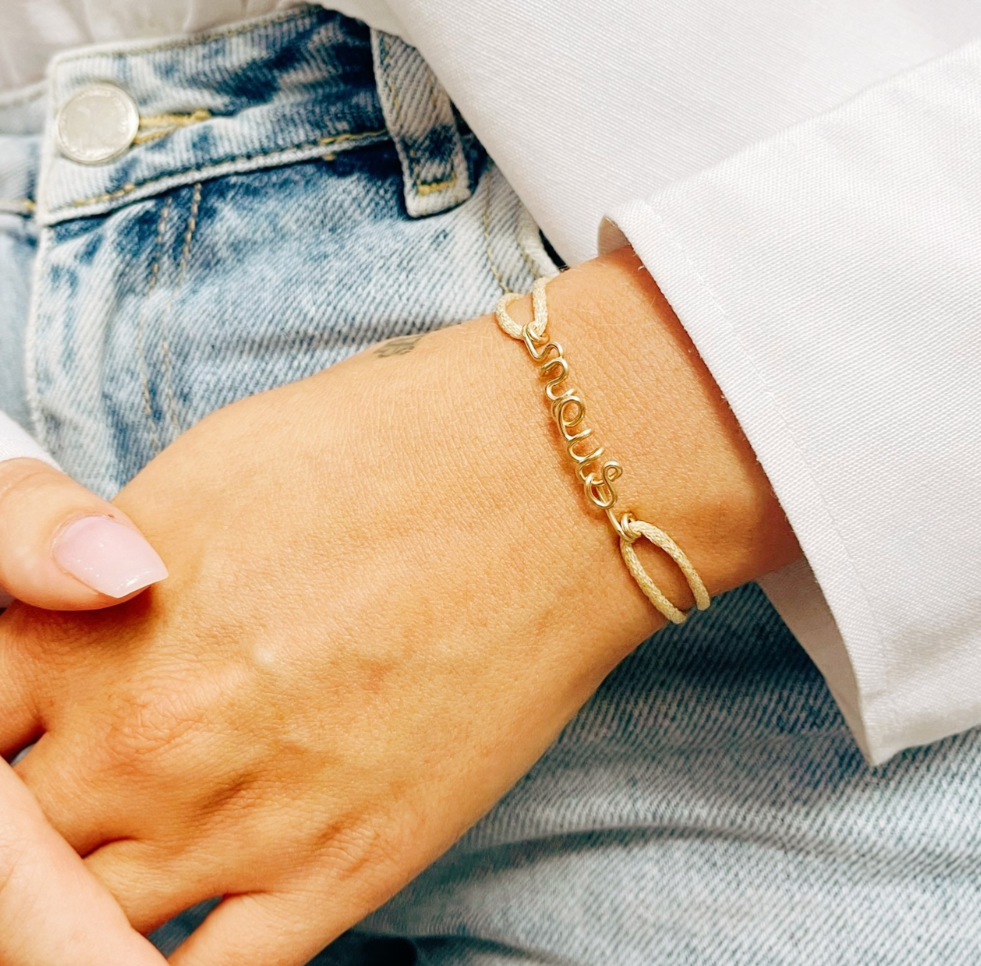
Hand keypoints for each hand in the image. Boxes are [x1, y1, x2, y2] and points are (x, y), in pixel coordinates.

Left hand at [0, 249, 798, 965]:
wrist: (541, 483)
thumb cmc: (377, 449)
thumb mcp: (197, 480)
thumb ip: (101, 580)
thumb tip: (79, 625)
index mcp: (81, 631)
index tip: (24, 743)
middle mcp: (142, 745)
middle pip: (13, 855)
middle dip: (28, 836)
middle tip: (79, 802)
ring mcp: (241, 822)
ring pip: (87, 934)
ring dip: (83, 909)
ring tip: (139, 850)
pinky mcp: (344, 871)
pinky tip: (179, 933)